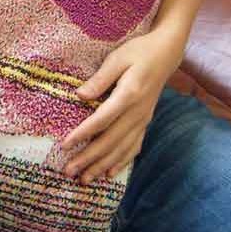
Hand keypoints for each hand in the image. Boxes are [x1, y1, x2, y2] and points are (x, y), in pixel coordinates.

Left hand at [59, 28, 186, 183]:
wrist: (165, 54)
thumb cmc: (137, 52)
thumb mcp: (117, 59)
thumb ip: (99, 78)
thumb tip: (79, 95)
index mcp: (129, 95)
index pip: (102, 120)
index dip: (83, 134)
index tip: (65, 144)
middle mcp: (137, 113)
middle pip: (110, 141)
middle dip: (88, 158)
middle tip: (68, 171)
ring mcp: (143, 120)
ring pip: (121, 149)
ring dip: (102, 165)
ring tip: (84, 179)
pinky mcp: (145, 122)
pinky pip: (133, 147)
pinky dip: (121, 162)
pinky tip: (108, 174)